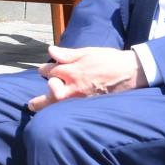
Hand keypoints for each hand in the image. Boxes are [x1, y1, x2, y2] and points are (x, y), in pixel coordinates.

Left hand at [28, 45, 146, 111]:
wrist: (132, 72)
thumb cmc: (110, 59)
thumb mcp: (88, 52)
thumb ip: (68, 54)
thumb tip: (51, 50)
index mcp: (72, 70)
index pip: (49, 71)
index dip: (45, 70)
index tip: (44, 71)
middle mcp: (75, 86)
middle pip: (51, 93)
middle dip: (41, 98)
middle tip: (32, 104)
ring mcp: (83, 97)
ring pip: (60, 104)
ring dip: (48, 107)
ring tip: (37, 111)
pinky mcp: (91, 104)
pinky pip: (73, 109)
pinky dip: (64, 111)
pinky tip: (59, 113)